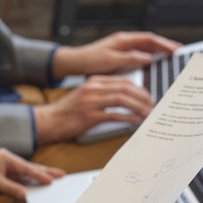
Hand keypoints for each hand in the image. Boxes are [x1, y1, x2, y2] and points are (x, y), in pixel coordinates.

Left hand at [0, 149, 64, 199]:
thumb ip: (11, 189)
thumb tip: (26, 195)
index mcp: (6, 158)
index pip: (27, 168)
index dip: (41, 175)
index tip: (53, 180)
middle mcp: (7, 162)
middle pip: (30, 169)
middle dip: (46, 172)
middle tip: (62, 175)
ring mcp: (5, 170)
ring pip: (26, 176)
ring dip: (39, 179)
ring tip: (54, 180)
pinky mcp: (2, 178)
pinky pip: (18, 182)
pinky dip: (28, 185)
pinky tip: (37, 188)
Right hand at [34, 75, 154, 143]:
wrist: (50, 120)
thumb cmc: (68, 111)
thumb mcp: (86, 95)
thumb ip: (103, 93)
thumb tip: (125, 98)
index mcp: (94, 81)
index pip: (122, 81)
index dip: (139, 89)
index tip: (148, 97)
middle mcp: (93, 88)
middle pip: (125, 88)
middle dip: (142, 97)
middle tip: (152, 105)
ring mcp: (91, 101)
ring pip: (122, 100)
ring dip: (138, 107)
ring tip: (147, 114)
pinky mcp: (89, 116)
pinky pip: (113, 115)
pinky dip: (127, 118)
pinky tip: (136, 121)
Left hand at [51, 31, 181, 77]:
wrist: (75, 63)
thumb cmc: (90, 61)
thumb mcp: (111, 61)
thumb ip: (130, 58)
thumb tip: (148, 58)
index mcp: (123, 40)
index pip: (149, 39)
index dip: (164, 44)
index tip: (176, 49)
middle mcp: (124, 41)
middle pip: (150, 42)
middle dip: (165, 46)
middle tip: (179, 52)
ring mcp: (122, 47)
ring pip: (145, 47)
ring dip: (158, 51)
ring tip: (171, 57)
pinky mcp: (119, 54)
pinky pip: (139, 54)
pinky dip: (149, 57)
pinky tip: (154, 63)